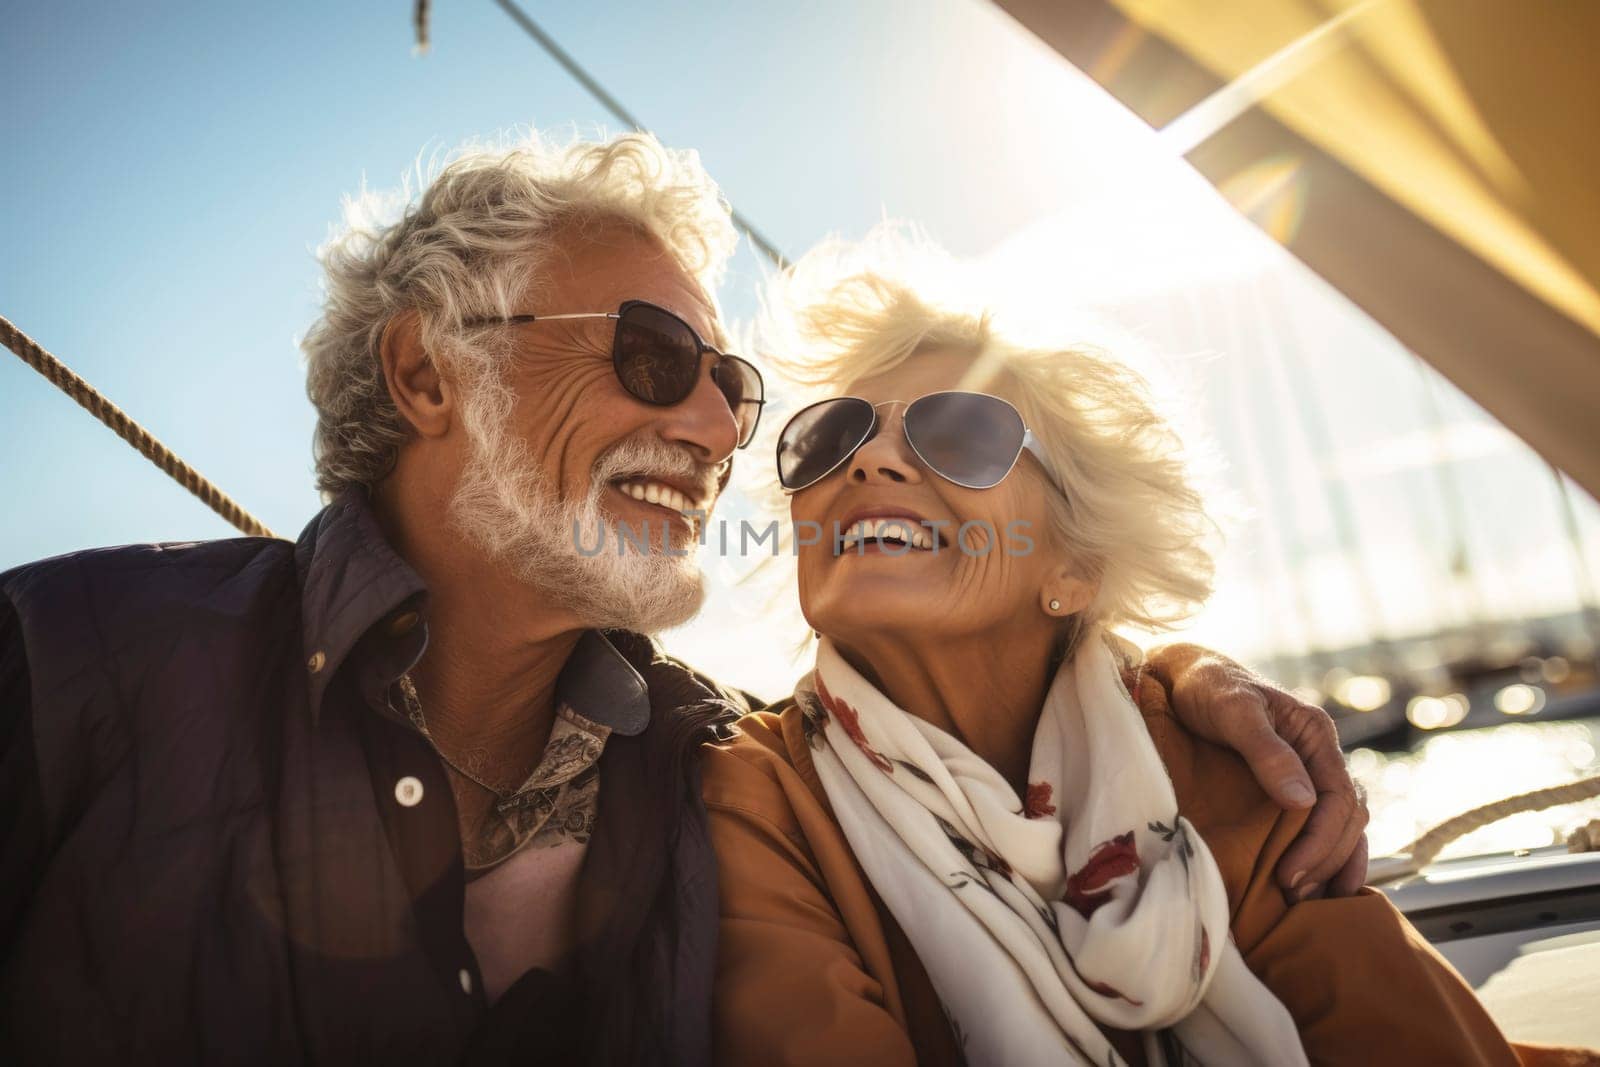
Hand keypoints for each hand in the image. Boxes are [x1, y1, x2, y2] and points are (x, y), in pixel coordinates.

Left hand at [1145, 643, 1368, 900]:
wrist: (1181, 677)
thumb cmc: (1206, 687)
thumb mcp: (1234, 711)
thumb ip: (1267, 751)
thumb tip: (1304, 802)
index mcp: (1316, 734)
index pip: (1340, 799)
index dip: (1321, 842)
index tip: (1290, 875)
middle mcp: (1319, 756)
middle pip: (1346, 819)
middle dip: (1325, 860)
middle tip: (1292, 895)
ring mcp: (1307, 772)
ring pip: (1341, 827)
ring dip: (1330, 865)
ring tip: (1307, 901)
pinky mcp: (1288, 787)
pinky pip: (1319, 826)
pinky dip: (1322, 856)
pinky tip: (1313, 884)